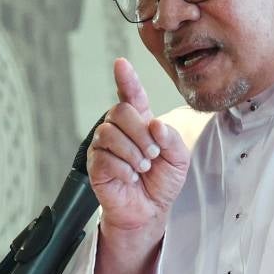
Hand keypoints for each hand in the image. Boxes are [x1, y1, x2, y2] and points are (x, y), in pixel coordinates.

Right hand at [87, 58, 189, 243]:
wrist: (150, 210)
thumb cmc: (162, 181)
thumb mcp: (178, 158)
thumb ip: (171, 138)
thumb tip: (154, 124)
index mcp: (140, 121)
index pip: (131, 94)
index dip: (126, 79)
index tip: (121, 64)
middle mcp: (119, 129)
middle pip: (119, 111)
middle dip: (140, 133)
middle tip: (152, 154)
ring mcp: (104, 145)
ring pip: (109, 133)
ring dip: (132, 152)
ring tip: (143, 168)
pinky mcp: (95, 164)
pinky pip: (103, 156)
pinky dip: (122, 168)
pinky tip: (130, 177)